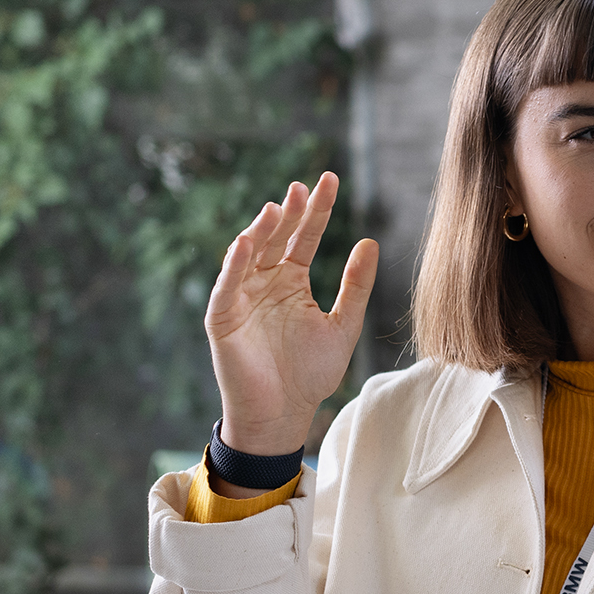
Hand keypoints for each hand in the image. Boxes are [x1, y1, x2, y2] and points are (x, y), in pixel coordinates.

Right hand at [205, 173, 378, 459]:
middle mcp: (265, 283)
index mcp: (292, 282)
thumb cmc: (311, 375)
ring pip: (249, 254)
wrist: (284, 414)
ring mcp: (242, 297)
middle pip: (276, 237)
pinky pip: (227, 285)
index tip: (330, 179)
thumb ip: (356, 287)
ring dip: (260, 230)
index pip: (304, 236)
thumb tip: (370, 242)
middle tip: (304, 187)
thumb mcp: (342, 326)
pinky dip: (234, 264)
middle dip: (289, 212)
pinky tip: (246, 242)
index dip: (317, 210)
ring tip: (277, 207)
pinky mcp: (223, 317)